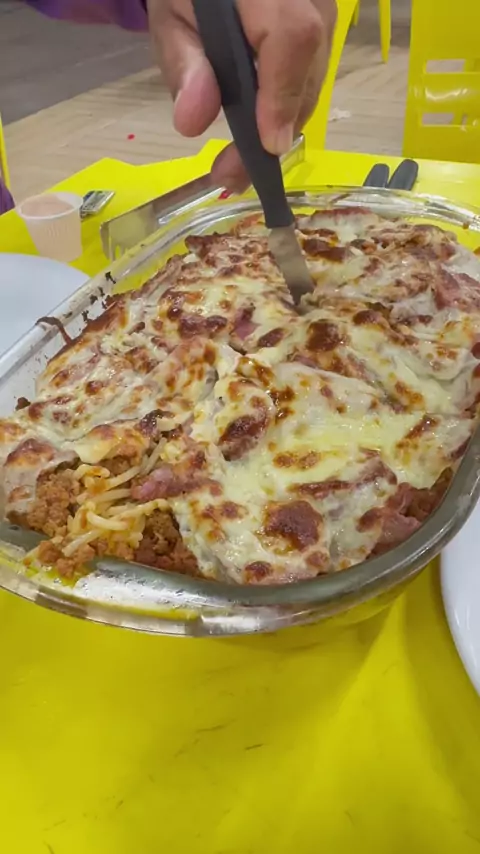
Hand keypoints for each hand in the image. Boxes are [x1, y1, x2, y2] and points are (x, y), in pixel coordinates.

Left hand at [147, 0, 337, 190]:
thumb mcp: (171, 16)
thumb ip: (183, 63)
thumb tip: (192, 122)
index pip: (293, 35)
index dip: (284, 95)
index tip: (268, 147)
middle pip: (309, 69)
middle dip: (275, 129)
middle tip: (232, 175)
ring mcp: (325, 11)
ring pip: (314, 80)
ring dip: (280, 127)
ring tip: (236, 166)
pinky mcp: (325, 29)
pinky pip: (312, 77)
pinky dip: (284, 109)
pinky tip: (255, 135)